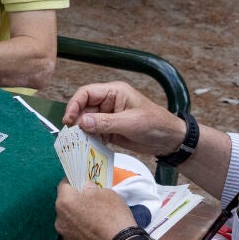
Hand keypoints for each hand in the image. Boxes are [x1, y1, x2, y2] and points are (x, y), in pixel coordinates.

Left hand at [55, 181, 139, 239]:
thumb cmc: (113, 217)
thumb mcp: (106, 193)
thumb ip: (92, 189)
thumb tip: (87, 189)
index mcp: (64, 203)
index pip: (64, 185)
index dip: (73, 181)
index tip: (80, 180)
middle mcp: (60, 220)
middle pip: (65, 204)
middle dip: (76, 200)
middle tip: (91, 199)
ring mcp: (66, 235)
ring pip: (70, 220)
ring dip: (78, 216)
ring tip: (95, 216)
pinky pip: (76, 233)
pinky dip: (82, 229)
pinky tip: (96, 229)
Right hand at [62, 81, 187, 159]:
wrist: (170, 140)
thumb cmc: (155, 124)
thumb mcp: (130, 122)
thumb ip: (106, 122)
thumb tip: (82, 122)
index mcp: (114, 92)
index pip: (86, 93)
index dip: (74, 104)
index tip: (69, 120)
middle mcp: (108, 103)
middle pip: (83, 108)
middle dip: (77, 121)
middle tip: (72, 135)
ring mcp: (108, 117)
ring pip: (86, 122)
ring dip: (82, 132)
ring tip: (79, 143)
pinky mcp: (109, 130)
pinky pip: (93, 133)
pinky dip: (89, 140)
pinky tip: (88, 147)